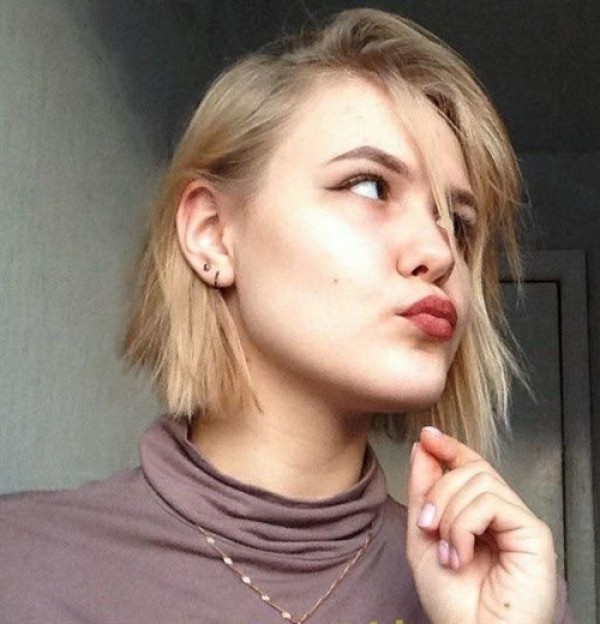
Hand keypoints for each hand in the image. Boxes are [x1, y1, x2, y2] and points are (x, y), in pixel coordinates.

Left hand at [406, 426, 556, 623]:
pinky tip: (461, 553)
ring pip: (479, 481)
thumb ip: (423, 491)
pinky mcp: (533, 533)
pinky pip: (491, 502)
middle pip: (470, 469)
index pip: (469, 466)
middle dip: (439, 490)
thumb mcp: (423, 537)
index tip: (427, 436)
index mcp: (478, 514)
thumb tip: (425, 447)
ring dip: (449, 513)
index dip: (449, 447)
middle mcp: (502, 514)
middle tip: (427, 525)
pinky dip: (465, 524)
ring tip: (447, 551)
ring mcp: (519, 522)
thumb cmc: (451, 602)